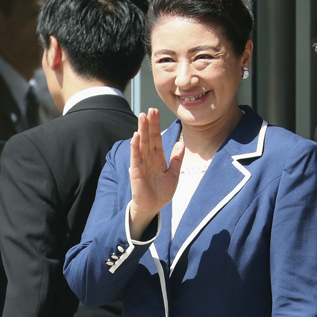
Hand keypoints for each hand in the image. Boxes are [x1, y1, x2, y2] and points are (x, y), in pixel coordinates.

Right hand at [128, 108, 183, 238]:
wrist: (153, 207)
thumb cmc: (161, 192)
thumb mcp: (173, 174)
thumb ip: (176, 159)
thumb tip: (181, 143)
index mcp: (158, 158)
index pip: (157, 138)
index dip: (156, 125)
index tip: (156, 112)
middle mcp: (149, 158)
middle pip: (149, 137)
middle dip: (149, 124)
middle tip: (150, 109)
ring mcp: (141, 164)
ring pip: (141, 144)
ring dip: (141, 130)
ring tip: (142, 117)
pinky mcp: (136, 172)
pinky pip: (136, 157)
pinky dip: (135, 147)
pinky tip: (135, 136)